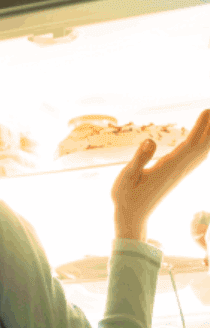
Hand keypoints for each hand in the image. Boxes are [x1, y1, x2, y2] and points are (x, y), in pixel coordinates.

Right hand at [111, 110, 209, 239]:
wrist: (132, 217)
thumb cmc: (126, 197)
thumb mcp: (126, 177)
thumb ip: (139, 159)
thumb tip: (150, 140)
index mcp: (168, 167)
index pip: (190, 145)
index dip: (200, 128)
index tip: (207, 111)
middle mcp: (178, 169)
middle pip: (203, 147)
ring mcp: (179, 172)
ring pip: (202, 152)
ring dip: (209, 136)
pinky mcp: (176, 174)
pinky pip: (196, 157)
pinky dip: (203, 145)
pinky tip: (204, 140)